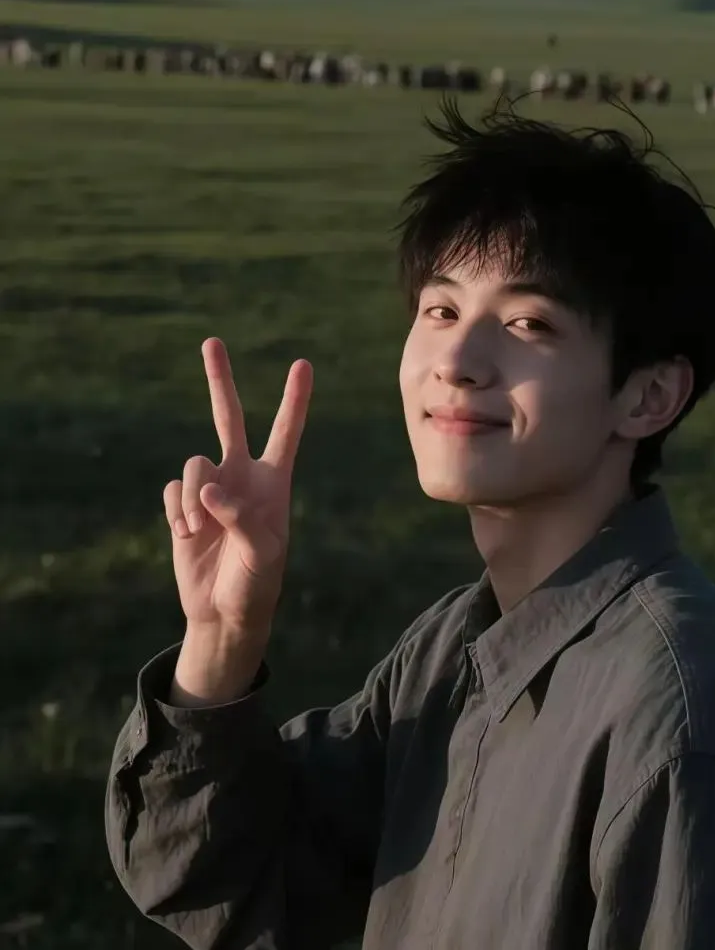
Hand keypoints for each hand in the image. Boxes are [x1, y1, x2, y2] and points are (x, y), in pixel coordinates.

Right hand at [164, 338, 312, 638]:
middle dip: (220, 380)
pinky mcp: (184, 504)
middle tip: (212, 342)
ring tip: (200, 530)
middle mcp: (242, 476)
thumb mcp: (264, 554)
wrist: (223, 610)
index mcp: (274, 482)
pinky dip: (177, 512)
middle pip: (229, 418)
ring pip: (194, 463)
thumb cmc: (256, 582)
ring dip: (194, 498)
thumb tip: (209, 490)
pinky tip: (187, 535)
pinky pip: (174, 490)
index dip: (295, 400)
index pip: (286, 433)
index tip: (303, 364)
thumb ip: (242, 518)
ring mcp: (211, 488)